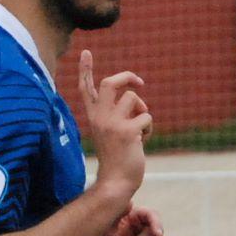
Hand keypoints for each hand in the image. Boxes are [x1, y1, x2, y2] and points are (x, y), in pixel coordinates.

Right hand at [79, 48, 150, 200]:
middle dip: (128, 77)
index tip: (86, 52)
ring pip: (133, 99)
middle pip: (111, 82)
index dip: (86, 69)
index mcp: (93, 117)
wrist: (116, 182)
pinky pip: (146, 116)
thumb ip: (117, 114)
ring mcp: (112, 124)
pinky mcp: (126, 131)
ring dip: (142, 110)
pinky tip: (142, 141)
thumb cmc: (117, 158)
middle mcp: (99, 118)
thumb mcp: (112, 132)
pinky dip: (149, 127)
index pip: (86, 88)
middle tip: (139, 83)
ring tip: (140, 129)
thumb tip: (134, 97)